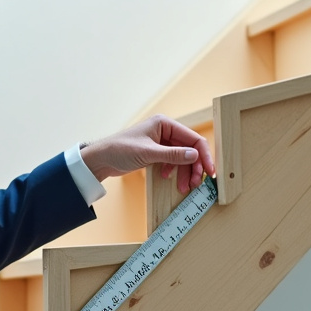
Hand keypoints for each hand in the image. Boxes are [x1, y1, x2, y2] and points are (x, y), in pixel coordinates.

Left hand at [80, 115, 215, 193]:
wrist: (100, 159)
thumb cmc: (120, 149)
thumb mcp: (149, 153)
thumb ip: (173, 155)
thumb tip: (195, 156)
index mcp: (165, 124)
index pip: (193, 138)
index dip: (203, 155)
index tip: (210, 172)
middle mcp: (165, 130)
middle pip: (189, 149)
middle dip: (194, 167)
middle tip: (195, 184)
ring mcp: (160, 142)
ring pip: (182, 157)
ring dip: (185, 172)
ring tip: (184, 187)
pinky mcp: (155, 152)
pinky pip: (172, 161)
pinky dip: (173, 171)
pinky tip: (167, 178)